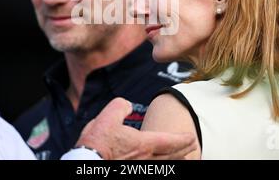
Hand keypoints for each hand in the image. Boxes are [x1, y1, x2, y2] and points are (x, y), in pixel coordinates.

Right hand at [76, 97, 196, 159]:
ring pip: (164, 166)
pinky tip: (162, 164)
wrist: (86, 164)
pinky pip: (154, 171)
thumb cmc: (96, 143)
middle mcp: (146, 159)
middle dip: (184, 150)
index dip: (183, 139)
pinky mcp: (133, 174)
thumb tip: (127, 105)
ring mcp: (140, 169)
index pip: (170, 141)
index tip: (192, 137)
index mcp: (143, 144)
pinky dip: (163, 167)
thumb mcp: (107, 116)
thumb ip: (120, 106)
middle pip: (172, 156)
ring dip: (175, 160)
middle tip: (193, 146)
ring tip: (182, 157)